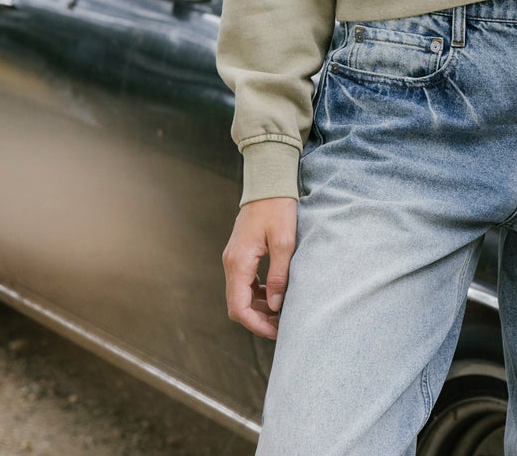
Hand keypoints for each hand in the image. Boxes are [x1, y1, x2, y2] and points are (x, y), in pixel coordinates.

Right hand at [222, 197, 297, 337]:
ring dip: (259, 309)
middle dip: (259, 320)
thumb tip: (277, 304)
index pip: (239, 307)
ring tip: (284, 312)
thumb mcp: (284, 242)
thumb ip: (278, 275)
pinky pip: (245, 284)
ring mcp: (234, 260)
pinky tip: (276, 294)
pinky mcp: (241, 256)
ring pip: (241, 296)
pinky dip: (259, 295)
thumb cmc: (277, 209)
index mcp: (238, 262)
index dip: (256, 325)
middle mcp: (231, 264)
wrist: (268, 184)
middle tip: (284, 325)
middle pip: (238, 305)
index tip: (277, 331)